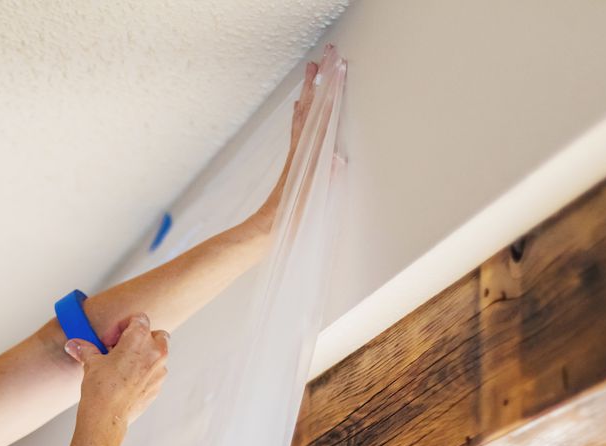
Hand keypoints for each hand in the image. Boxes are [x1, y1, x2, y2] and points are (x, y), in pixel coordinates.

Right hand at [66, 313, 169, 428]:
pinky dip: (145, 373)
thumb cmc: (101, 388)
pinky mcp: (158, 387)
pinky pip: (155, 373)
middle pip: (156, 334)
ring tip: (124, 366)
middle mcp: (155, 353)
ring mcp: (159, 371)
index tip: (112, 338)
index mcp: (139, 339)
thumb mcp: (91, 363)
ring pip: (158, 355)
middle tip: (121, 349)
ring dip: (145, 356)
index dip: (124, 326)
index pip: (139, 319)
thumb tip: (75, 345)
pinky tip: (128, 381)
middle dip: (141, 339)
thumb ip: (86, 349)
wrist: (107, 417)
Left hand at [253, 50, 327, 229]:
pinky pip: (297, 128)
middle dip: (320, 80)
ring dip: (310, 90)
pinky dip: (300, 112)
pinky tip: (299, 104)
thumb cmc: (290, 221)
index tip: (339, 68)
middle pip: (311, 107)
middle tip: (326, 54)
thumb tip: (338, 158)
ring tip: (313, 68)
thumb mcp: (311, 203)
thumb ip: (325, 181)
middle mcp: (301, 150)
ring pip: (303, 113)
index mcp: (308, 156)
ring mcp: (297, 153)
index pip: (322, 116)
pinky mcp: (293, 161)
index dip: (332, 92)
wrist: (266, 231)